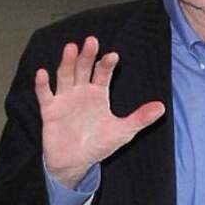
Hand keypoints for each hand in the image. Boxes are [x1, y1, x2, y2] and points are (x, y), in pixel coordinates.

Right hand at [35, 36, 164, 187]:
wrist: (75, 163)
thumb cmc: (98, 144)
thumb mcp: (122, 132)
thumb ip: (140, 118)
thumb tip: (162, 107)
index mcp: (98, 94)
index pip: (103, 74)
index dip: (107, 65)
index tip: (113, 56)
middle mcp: (80, 91)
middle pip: (83, 69)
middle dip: (87, 56)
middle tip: (91, 41)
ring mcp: (64, 99)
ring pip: (65, 76)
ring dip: (67, 62)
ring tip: (71, 48)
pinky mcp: (50, 110)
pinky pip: (45, 95)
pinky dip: (42, 85)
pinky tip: (42, 74)